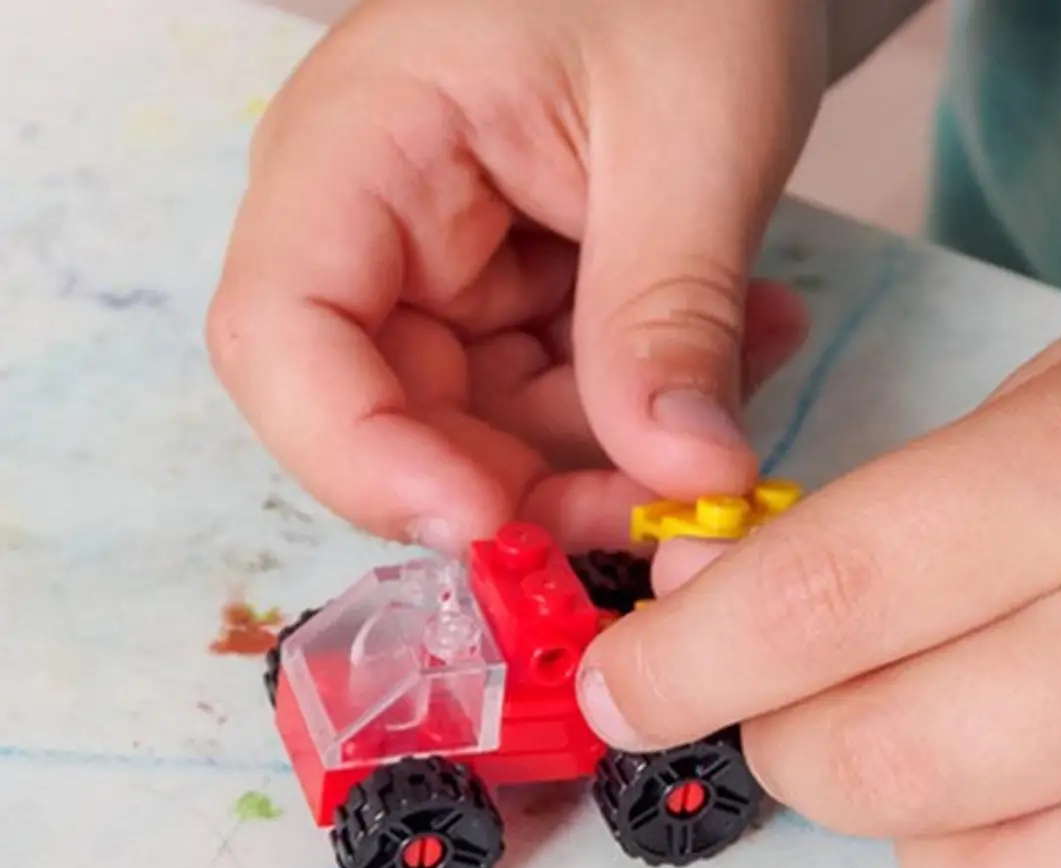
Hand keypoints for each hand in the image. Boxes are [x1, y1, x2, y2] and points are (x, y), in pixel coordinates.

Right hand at [207, 0, 823, 551]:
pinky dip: (659, 400)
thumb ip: (669, 314)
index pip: (284, 342)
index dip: (369, 463)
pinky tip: (758, 328)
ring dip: (632, 444)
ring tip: (762, 349)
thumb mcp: (691, 137)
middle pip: (399, 424)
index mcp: (357, 153)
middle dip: (541, 486)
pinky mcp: (518, 304)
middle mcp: (376, 231)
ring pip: (501, 439)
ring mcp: (448, 276)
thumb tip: (685, 482)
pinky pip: (569, 405)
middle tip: (682, 496)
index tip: (498, 524)